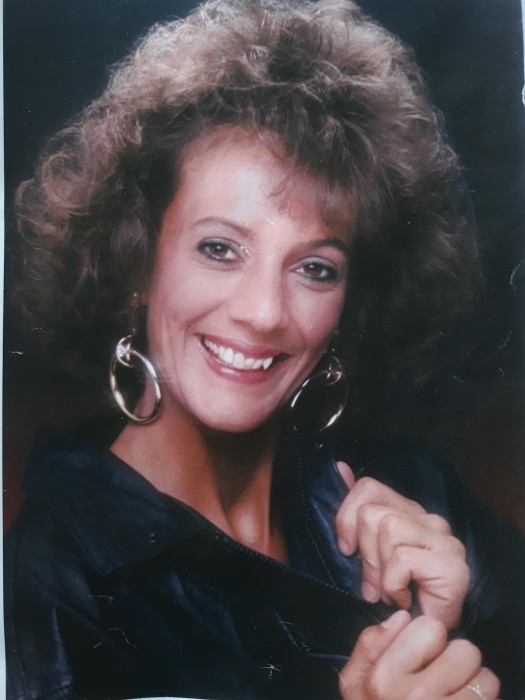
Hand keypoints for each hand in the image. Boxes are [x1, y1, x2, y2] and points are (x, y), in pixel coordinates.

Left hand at [335, 462, 469, 628]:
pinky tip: (404, 599)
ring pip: (388, 529)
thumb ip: (355, 508)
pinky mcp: (452, 565)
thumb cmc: (394, 595)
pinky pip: (402, 559)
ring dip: (380, 570)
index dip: (347, 516)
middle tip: (374, 583)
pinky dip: (393, 585)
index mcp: (407, 511)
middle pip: (373, 513)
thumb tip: (339, 467)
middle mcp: (429, 520)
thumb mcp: (365, 549)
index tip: (346, 549)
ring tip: (391, 590)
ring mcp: (444, 540)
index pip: (369, 487)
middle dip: (364, 554)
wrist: (423, 638)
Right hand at [339, 611, 499, 699]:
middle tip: (442, 679)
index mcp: (385, 678)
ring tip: (455, 696)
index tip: (420, 658)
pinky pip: (492, 699)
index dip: (428, 641)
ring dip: (475, 684)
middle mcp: (418, 697)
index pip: (429, 627)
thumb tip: (401, 618)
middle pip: (464, 650)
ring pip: (486, 677)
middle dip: (456, 661)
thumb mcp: (353, 685)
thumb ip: (369, 645)